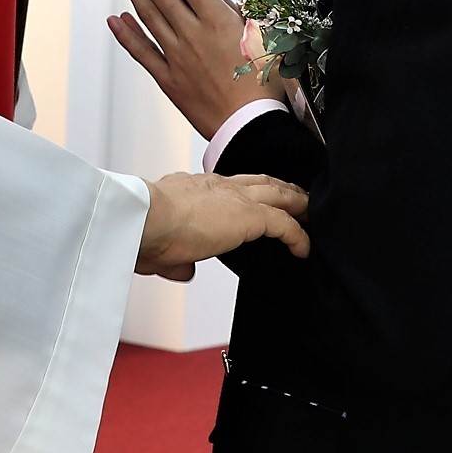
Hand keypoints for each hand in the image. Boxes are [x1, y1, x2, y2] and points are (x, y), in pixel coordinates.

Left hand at [107, 0, 281, 137]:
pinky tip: (115, 18)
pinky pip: (142, 53)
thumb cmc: (267, 81)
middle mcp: (193, 34)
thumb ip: (230, 8)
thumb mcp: (260, 34)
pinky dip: (127, 35)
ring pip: (148, 16)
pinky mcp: (169, 80)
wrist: (253, 126)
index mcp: (219, 19)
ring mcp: (177, 57)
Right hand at [137, 173, 310, 279]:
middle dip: (281, 188)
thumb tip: (185, 271)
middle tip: (296, 197)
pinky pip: (284, 224)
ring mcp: (236, 198)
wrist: (144, 218)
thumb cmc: (142, 228)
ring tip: (309, 214)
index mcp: (195, 188)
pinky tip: (304, 248)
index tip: (254, 200)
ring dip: (297, 203)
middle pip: (261, 182)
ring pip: (279, 194)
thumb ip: (177, 259)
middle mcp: (218, 186)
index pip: (228, 185)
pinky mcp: (250, 216)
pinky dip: (297, 236)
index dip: (246, 191)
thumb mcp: (159, 245)